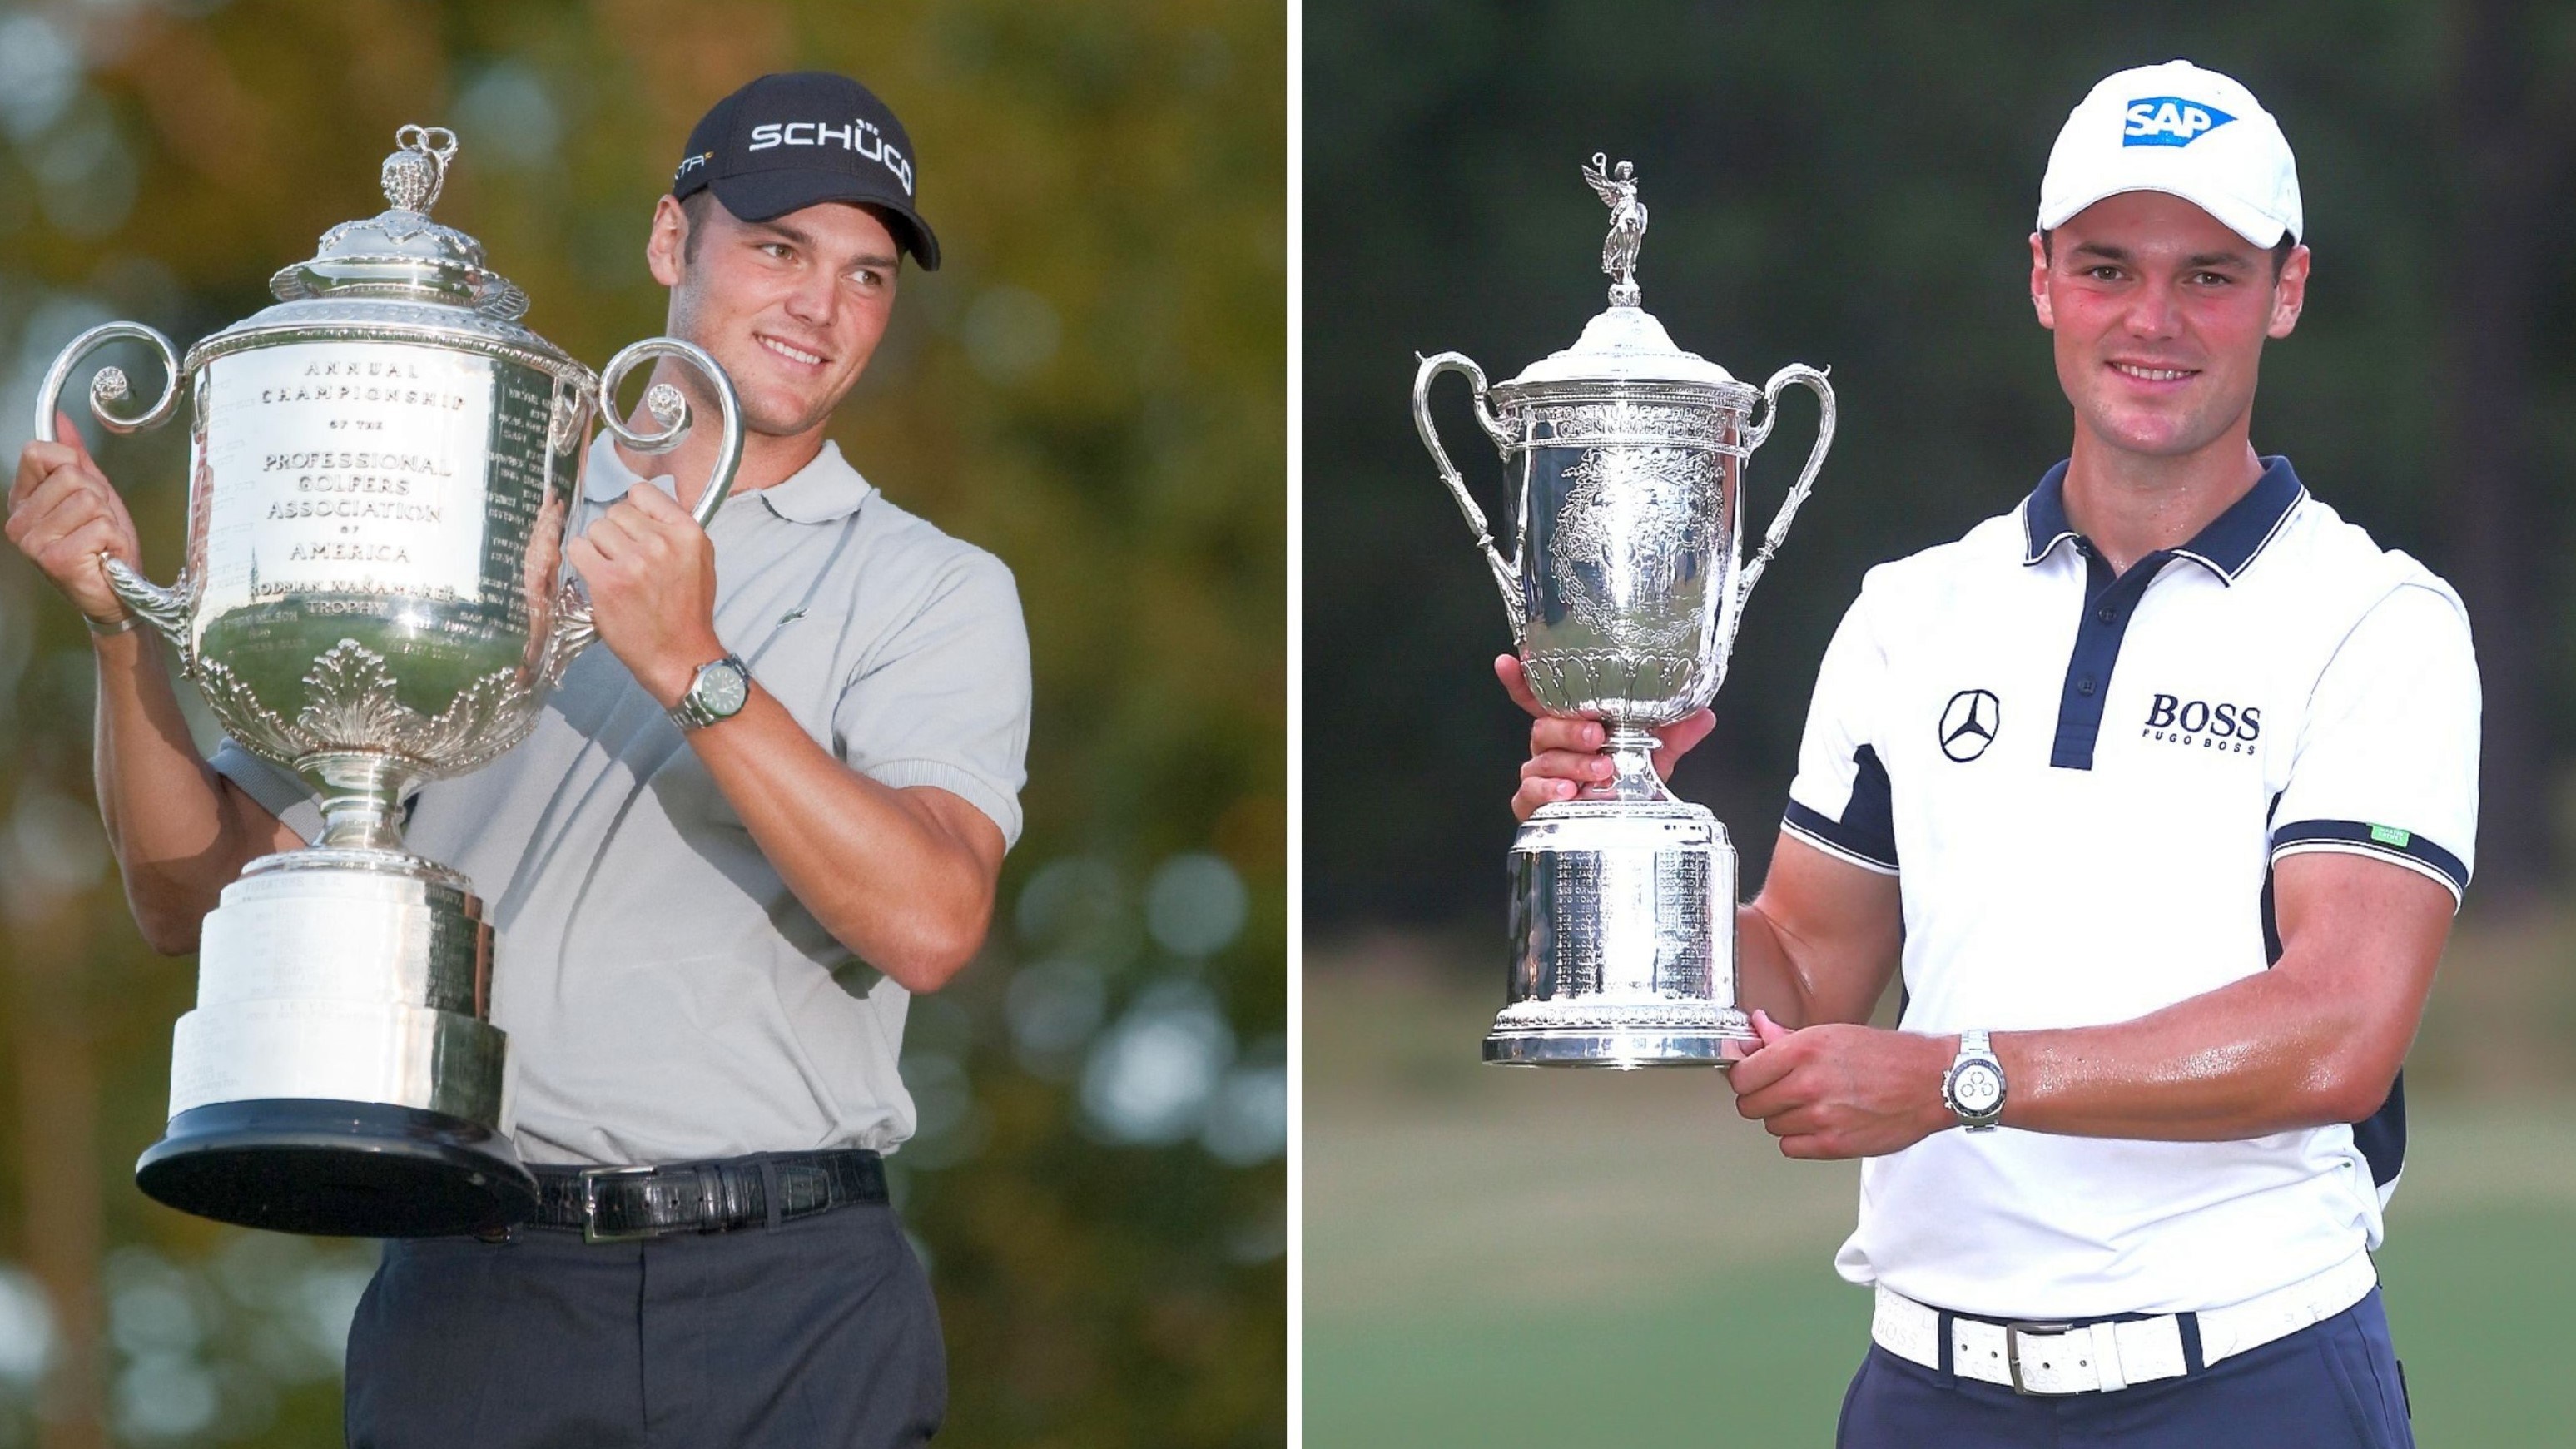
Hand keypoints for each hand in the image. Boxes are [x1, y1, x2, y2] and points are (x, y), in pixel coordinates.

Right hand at [7, 412, 143, 626]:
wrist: (117, 593)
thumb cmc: (103, 547)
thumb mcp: (93, 493)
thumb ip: (75, 457)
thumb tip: (61, 420)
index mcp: (23, 501)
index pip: (39, 453)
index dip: (72, 465)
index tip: (82, 491)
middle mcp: (19, 521)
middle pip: (71, 475)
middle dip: (98, 497)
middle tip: (98, 525)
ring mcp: (33, 541)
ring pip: (88, 499)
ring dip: (107, 519)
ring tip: (101, 540)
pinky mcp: (55, 557)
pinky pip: (100, 525)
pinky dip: (113, 538)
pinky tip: (103, 554)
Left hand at [562, 479, 723, 705]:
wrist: (679, 655)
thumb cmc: (687, 612)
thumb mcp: (699, 561)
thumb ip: (674, 530)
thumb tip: (640, 507)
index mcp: (688, 533)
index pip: (643, 493)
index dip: (634, 510)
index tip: (634, 529)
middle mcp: (662, 543)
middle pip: (616, 511)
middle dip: (616, 533)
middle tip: (626, 560)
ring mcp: (634, 561)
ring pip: (596, 528)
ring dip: (599, 548)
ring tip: (615, 571)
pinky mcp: (608, 580)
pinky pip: (579, 549)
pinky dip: (583, 561)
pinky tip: (598, 577)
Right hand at [1496, 653, 1715, 820]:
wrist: (1622, 823)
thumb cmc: (1628, 780)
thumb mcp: (1656, 753)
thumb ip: (1675, 733)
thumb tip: (1704, 714)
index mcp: (1571, 724)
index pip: (1540, 697)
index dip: (1521, 679)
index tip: (1511, 660)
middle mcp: (1550, 746)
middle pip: (1544, 727)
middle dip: (1570, 729)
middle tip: (1597, 734)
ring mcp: (1539, 773)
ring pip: (1541, 760)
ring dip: (1571, 762)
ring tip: (1599, 768)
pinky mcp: (1533, 803)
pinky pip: (1529, 793)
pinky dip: (1548, 791)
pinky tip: (1569, 792)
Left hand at [1727, 1010, 1953, 1159]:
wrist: (1931, 1083)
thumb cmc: (1888, 1056)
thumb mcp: (1834, 1034)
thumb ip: (1787, 1038)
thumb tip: (1757, 1028)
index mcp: (1804, 1049)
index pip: (1742, 1074)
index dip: (1743, 1077)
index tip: (1750, 1077)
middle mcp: (1808, 1082)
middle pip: (1750, 1103)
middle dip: (1760, 1097)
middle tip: (1779, 1091)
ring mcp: (1820, 1116)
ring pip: (1770, 1125)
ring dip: (1783, 1117)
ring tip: (1809, 1104)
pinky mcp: (1834, 1144)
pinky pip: (1790, 1147)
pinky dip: (1798, 1139)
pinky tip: (1817, 1124)